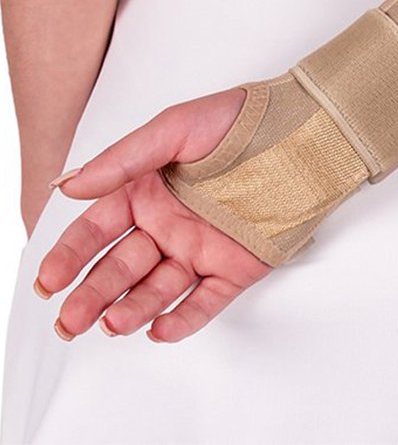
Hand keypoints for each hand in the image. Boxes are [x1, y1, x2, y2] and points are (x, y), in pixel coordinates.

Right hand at [35, 88, 271, 343]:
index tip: (48, 280)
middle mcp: (168, 226)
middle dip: (92, 295)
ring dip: (131, 309)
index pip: (98, 231)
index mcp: (147, 194)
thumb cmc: (234, 121)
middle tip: (69, 320)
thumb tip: (66, 185)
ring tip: (110, 324)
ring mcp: (201, 249)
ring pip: (158, 288)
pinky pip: (206, 299)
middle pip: (121, 267)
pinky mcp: (235, 267)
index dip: (70, 256)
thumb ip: (121, 160)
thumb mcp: (172, 130)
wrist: (296, 134)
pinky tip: (158, 329)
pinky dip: (183, 318)